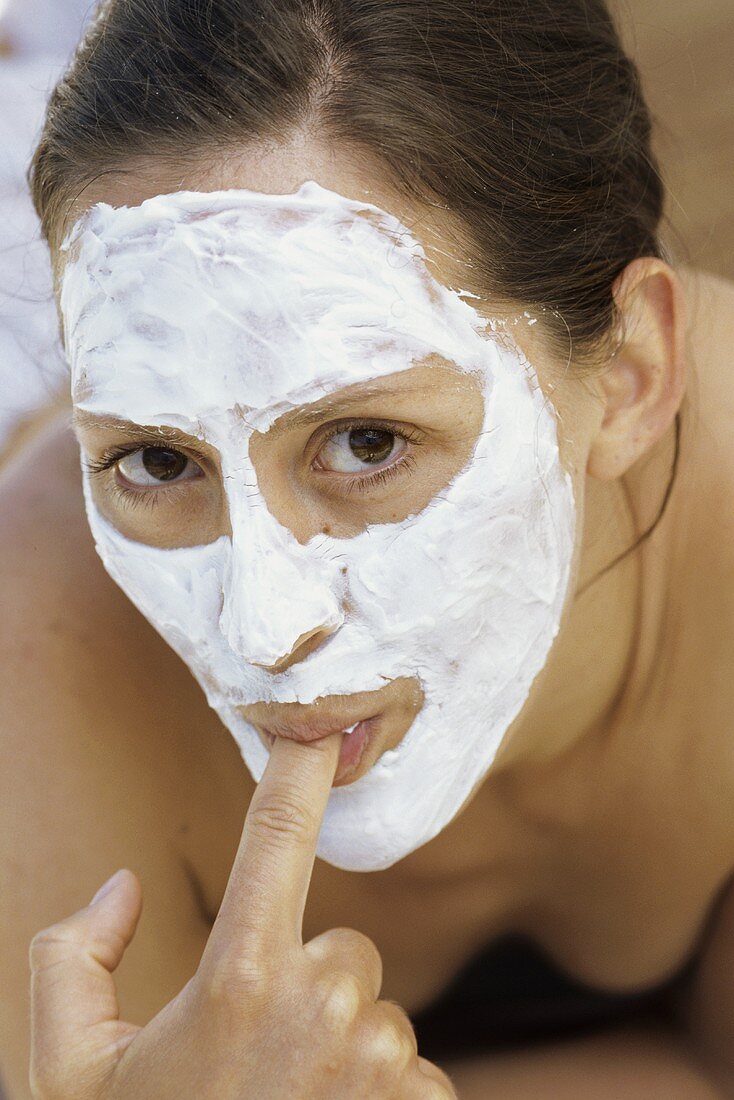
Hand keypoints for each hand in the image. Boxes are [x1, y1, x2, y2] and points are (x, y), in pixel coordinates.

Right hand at [29, 732, 455, 1098]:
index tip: (325, 717)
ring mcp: (380, 1064)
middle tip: (259, 1061)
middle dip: (311, 987)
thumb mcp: (70, 1075)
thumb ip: (70, 962)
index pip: (275, 837)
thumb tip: (117, 889)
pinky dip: (384, 1099)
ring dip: (346, 1050)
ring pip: (377, 1016)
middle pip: (346, 948)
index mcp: (238, 976)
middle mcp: (321, 1006)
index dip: (299, 767)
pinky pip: (416, 1075)